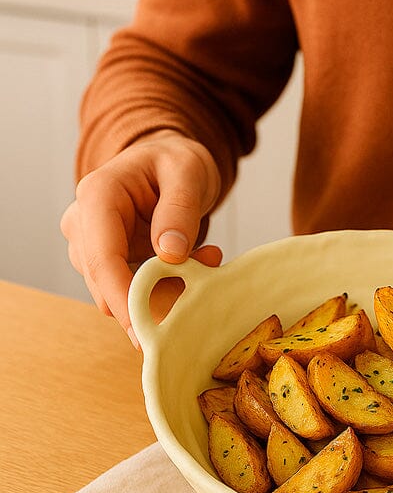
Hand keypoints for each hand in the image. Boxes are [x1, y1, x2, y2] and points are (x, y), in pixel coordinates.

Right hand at [61, 130, 222, 345]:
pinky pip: (133, 291)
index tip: (146, 331)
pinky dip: (166, 287)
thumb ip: (179, 210)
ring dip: (166, 289)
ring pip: (119, 293)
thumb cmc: (174, 161)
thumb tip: (169, 253)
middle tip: (208, 267)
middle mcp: (84, 224)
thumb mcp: (188, 172)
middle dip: (156, 294)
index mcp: (97, 196)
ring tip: (207, 256)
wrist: (167, 162)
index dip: (123, 298)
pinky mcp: (109, 264)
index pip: (102, 258)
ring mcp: (91, 247)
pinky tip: (194, 264)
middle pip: (106, 284)